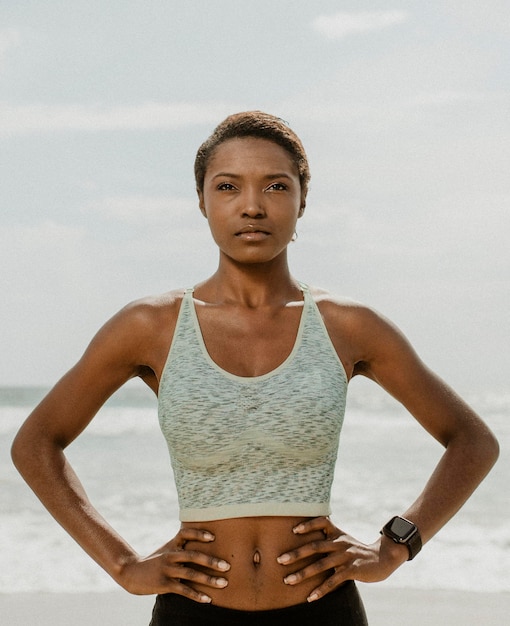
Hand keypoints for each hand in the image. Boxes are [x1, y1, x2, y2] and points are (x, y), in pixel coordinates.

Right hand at [118, 527, 230, 602]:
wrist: (131, 572)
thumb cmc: (155, 560)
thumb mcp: (167, 549)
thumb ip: (183, 546)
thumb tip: (206, 542)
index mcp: (172, 544)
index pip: (186, 534)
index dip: (199, 534)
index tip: (213, 537)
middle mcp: (171, 555)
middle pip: (193, 555)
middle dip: (211, 561)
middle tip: (228, 566)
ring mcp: (167, 569)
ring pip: (191, 574)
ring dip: (209, 579)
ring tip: (224, 583)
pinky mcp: (164, 584)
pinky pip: (183, 590)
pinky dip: (196, 595)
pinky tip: (208, 599)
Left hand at [277, 517, 407, 601]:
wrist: (382, 558)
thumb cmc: (356, 550)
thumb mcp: (343, 540)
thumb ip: (327, 539)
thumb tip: (305, 540)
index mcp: (336, 533)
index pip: (321, 522)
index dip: (308, 524)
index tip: (293, 530)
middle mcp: (340, 543)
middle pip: (315, 546)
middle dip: (296, 554)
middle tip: (279, 560)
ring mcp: (346, 556)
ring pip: (321, 565)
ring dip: (303, 574)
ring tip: (288, 581)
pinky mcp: (352, 570)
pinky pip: (333, 581)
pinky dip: (321, 590)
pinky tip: (310, 597)